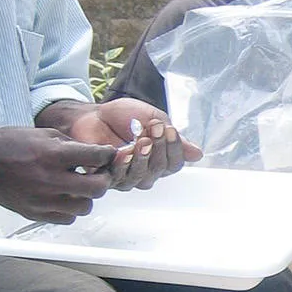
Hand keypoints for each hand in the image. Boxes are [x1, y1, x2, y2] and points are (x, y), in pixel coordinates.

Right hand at [0, 126, 116, 221]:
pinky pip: (67, 219)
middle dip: (103, 179)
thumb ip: (71, 145)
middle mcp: (50, 179)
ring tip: (77, 188)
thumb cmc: (10, 145)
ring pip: (85, 208)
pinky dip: (70, 210)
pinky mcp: (35, 213)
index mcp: (53, 155)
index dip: (108, 155)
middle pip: (98, 188)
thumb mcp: (43, 134)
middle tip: (97, 174)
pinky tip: (63, 198)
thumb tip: (95, 154)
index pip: (98, 157)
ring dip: (86, 197)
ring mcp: (43, 200)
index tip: (107, 156)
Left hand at [63, 98, 201, 190]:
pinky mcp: (107, 178)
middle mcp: (146, 172)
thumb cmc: (124, 116)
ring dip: (144, 157)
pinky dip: (124, 164)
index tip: (169, 129)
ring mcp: (127, 177)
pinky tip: (125, 151)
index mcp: (160, 159)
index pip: (175, 164)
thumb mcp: (154, 119)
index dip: (175, 149)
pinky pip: (120, 178)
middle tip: (156, 128)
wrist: (94, 113)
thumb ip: (172, 136)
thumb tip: (197, 154)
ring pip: (143, 177)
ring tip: (142, 138)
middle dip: (160, 148)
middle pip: (160, 170)